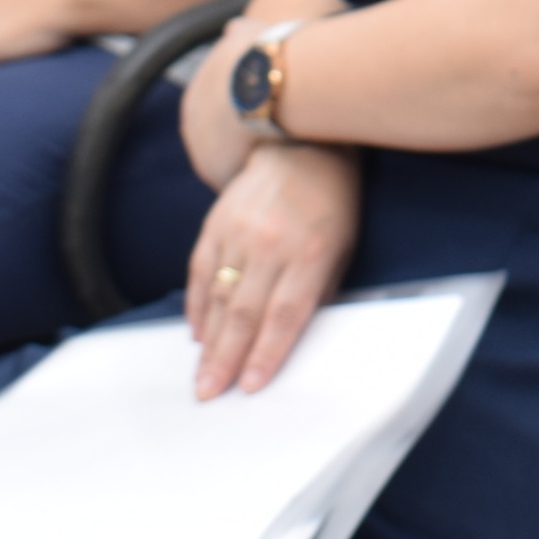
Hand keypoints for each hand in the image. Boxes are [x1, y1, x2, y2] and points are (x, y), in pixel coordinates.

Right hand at [184, 143, 360, 399]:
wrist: (301, 145)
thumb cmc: (333, 203)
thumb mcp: (343, 247)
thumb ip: (318, 291)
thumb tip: (289, 338)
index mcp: (311, 253)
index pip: (284, 315)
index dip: (265, 354)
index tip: (249, 387)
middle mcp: (272, 244)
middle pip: (243, 313)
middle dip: (224, 360)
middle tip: (208, 394)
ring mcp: (239, 232)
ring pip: (217, 297)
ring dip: (207, 342)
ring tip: (200, 376)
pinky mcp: (216, 223)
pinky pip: (200, 272)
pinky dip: (196, 307)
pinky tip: (196, 334)